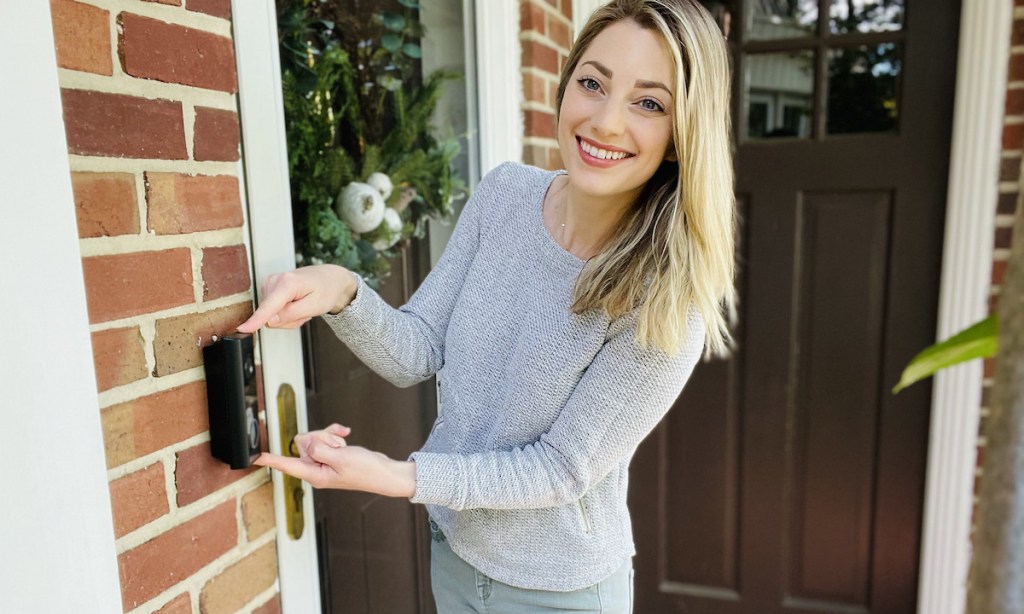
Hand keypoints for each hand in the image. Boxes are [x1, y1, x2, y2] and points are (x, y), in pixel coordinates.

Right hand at [237, 265, 356, 332]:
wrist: (329, 279)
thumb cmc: (325, 290)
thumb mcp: (314, 306)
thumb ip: (291, 314)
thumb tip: (269, 322)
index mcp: (287, 283)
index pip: (269, 306)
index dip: (256, 320)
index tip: (242, 329)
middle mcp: (274, 281)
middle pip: (270, 316)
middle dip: (288, 320)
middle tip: (304, 311)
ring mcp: (270, 284)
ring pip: (271, 315)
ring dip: (288, 316)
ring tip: (301, 306)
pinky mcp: (268, 288)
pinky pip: (272, 311)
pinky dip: (285, 312)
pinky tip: (295, 304)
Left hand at [254, 424, 416, 497]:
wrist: (384, 473)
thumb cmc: (366, 471)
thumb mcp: (340, 458)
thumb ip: (319, 449)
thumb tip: (307, 443)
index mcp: (314, 475)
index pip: (287, 465)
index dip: (271, 460)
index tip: (256, 457)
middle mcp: (316, 469)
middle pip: (304, 443)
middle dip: (321, 437)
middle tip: (337, 445)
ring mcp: (323, 462)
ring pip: (316, 437)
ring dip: (331, 437)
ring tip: (344, 446)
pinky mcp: (331, 455)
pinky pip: (326, 437)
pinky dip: (335, 433)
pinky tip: (346, 433)